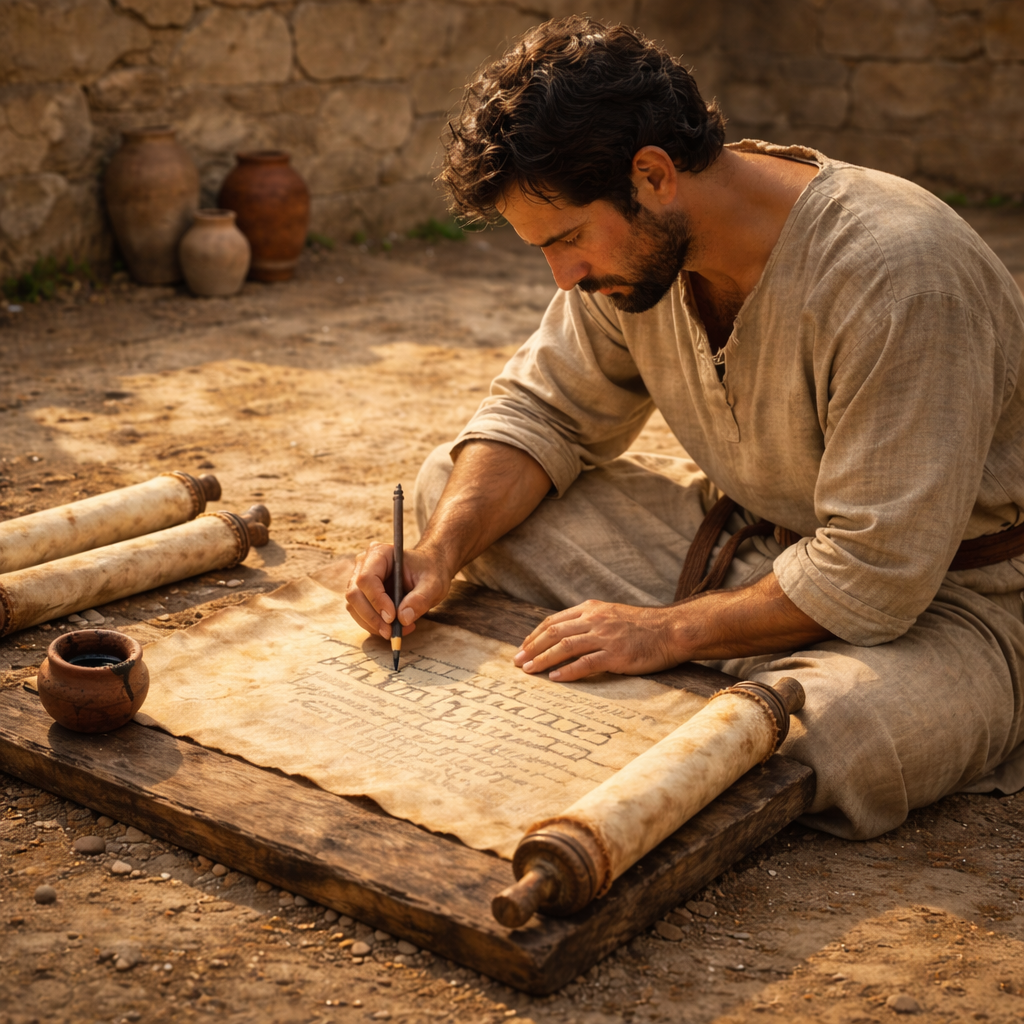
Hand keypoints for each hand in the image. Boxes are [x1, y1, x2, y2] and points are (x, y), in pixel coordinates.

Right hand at [345, 542, 452, 639]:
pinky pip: (360, 614)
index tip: (392, 617)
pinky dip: (375, 626)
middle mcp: (364, 565)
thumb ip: (420, 599)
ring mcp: (359, 580)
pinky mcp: (362, 596)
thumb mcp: (434, 584)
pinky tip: (396, 627)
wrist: (428, 571)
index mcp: (380, 553)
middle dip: (372, 617)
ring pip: (354, 607)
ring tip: (399, 630)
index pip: (367, 578)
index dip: (376, 600)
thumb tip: (403, 618)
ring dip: (373, 624)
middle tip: (391, 632)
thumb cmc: (431, 571)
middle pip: (355, 594)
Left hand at [513, 600, 682, 680]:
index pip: (554, 620)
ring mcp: (605, 637)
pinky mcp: (616, 654)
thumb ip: (590, 621)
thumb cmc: (643, 626)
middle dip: (531, 647)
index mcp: (591, 609)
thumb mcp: (612, 614)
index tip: (522, 647)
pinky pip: (586, 663)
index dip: (535, 635)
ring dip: (543, 659)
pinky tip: (555, 678)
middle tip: (517, 661)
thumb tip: (566, 634)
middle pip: (554, 632)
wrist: (672, 630)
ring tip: (529, 670)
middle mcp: (595, 620)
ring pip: (565, 646)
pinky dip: (568, 671)